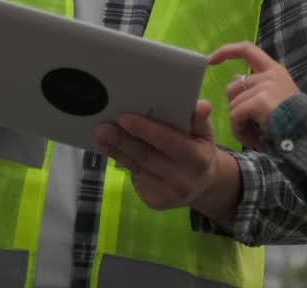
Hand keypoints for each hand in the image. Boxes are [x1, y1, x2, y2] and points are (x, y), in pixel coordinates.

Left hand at [96, 100, 227, 210]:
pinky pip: (136, 177)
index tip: (124, 118)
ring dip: (116, 150)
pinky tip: (111, 149)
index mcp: (197, 159)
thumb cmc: (200, 152)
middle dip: (122, 140)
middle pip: (146, 156)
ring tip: (100, 136)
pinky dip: (123, 162)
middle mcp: (183, 179)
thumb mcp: (205, 134)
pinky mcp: (155, 202)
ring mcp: (168, 194)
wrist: (202, 187)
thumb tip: (202, 105)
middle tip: (103, 126)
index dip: (145, 130)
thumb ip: (200, 119)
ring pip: (136, 167)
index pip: (167, 141)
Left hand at [207, 41, 299, 150]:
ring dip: (239, 124)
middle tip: (248, 126)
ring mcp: (266, 86)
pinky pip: (236, 115)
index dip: (226, 51)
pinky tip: (253, 140)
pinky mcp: (260, 100)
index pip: (247, 49)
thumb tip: (235, 78)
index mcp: (275, 71)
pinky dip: (239, 130)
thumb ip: (256, 87)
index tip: (210, 60)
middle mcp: (271, 74)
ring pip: (233, 104)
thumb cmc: (292, 123)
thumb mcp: (275, 99)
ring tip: (255, 136)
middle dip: (235, 108)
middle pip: (234, 87)